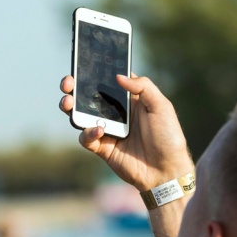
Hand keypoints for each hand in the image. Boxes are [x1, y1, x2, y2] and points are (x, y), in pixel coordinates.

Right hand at [58, 73, 193, 190]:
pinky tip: (98, 131)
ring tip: (68, 103)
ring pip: (80, 115)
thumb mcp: (161, 106)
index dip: (93, 73)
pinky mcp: (102, 148)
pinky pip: (86, 137)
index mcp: (129, 99)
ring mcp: (107, 130)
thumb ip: (143, 87)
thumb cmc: (168, 137)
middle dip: (73, 87)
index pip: (107, 81)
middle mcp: (115, 113)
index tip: (83, 66)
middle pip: (87, 96)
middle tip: (67, 84)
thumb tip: (119, 76)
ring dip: (70, 107)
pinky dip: (88, 132)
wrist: (166, 171)